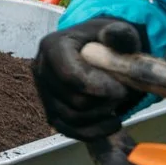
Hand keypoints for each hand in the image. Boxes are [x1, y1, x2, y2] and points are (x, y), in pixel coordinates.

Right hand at [32, 16, 148, 140]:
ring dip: (101, 116)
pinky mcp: (51, 111)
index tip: (123, 89)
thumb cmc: (108, 42)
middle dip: (104, 102)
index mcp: (52, 46)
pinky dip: (94, 132)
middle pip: (73, 100)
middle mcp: (41, 70)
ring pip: (72, 118)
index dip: (98, 87)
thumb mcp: (118, 32)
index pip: (70, 75)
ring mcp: (44, 93)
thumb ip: (119, 34)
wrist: (99, 53)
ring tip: (119, 104)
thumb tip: (113, 35)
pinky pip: (70, 131)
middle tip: (124, 93)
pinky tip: (113, 122)